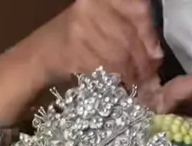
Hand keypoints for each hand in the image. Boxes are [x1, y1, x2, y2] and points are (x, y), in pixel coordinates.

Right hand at [0, 0, 161, 126]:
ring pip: (119, 55)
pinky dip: (115, 84)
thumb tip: (156, 54)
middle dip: (143, 63)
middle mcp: (90, 7)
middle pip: (130, 35)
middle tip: (149, 82)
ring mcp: (81, 27)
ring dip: (132, 77)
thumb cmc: (73, 46)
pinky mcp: (73, 49)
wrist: (36, 59)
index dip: (148, 33)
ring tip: (136, 90)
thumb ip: (129, 35)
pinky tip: (119, 91)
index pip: (137, 8)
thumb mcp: (101, 30)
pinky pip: (104, 70)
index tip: (156, 56)